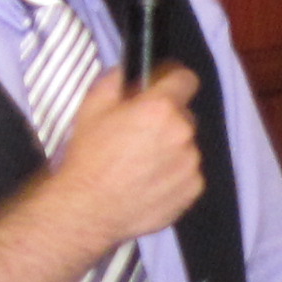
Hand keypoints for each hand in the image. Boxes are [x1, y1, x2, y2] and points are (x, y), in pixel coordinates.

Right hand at [52, 65, 204, 241]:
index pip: (186, 79)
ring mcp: (190, 163)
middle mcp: (182, 133)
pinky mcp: (192, 189)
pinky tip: (149, 182)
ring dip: (171, 149)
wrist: (89, 208)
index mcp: (160, 107)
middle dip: (167, 120)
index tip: (164, 86)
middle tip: (141, 133)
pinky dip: (174, 175)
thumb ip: (114, 81)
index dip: (173, 80)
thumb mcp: (91, 108)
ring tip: (141, 164)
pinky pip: (189, 174)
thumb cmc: (89, 159)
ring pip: (187, 146)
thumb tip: (127, 73)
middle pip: (184, 115)